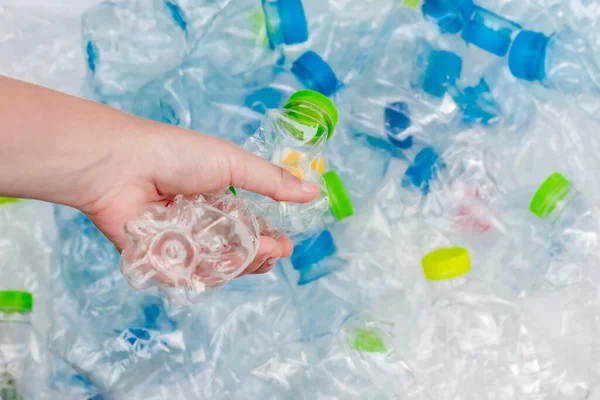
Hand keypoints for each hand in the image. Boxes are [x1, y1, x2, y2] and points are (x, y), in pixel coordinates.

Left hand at [77, 117, 319, 276]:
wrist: (122, 165)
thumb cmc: (178, 156)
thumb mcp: (233, 163)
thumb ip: (272, 181)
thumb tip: (314, 191)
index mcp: (220, 202)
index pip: (252, 230)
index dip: (270, 240)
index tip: (285, 245)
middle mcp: (203, 225)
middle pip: (238, 255)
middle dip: (259, 257)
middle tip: (272, 251)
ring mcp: (182, 245)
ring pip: (218, 270)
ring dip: (238, 267)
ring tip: (253, 256)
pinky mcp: (159, 261)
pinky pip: (188, 278)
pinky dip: (202, 274)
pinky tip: (215, 266)